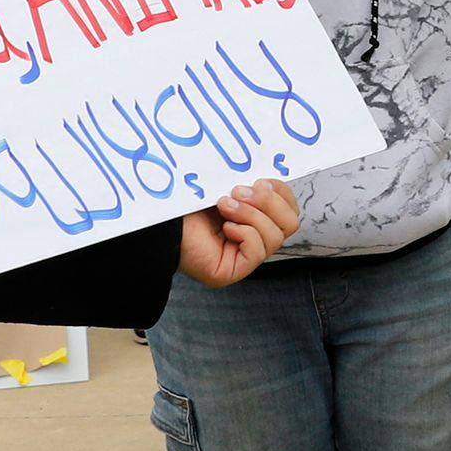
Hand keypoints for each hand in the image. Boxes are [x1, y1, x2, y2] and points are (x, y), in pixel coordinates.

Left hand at [177, 178, 299, 287]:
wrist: (161, 221)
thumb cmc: (188, 203)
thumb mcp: (222, 188)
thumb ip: (247, 184)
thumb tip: (267, 181)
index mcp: (256, 218)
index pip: (288, 209)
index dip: (281, 193)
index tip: (260, 180)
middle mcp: (255, 239)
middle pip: (290, 223)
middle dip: (268, 203)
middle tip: (238, 191)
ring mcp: (245, 257)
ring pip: (275, 237)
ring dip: (250, 215)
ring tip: (224, 205)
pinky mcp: (233, 270)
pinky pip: (257, 251)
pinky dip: (244, 234)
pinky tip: (224, 227)